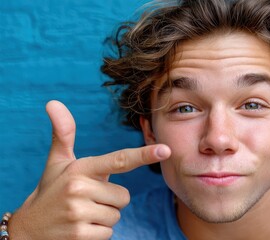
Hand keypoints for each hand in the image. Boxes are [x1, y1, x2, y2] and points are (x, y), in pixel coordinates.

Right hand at [9, 100, 170, 239]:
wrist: (28, 228)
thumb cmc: (51, 190)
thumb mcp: (57, 162)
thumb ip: (63, 133)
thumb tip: (53, 102)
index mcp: (81, 168)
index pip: (119, 160)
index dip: (144, 154)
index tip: (165, 150)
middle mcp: (80, 188)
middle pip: (124, 197)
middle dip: (110, 201)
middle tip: (87, 200)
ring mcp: (78, 212)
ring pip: (116, 216)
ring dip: (103, 217)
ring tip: (81, 214)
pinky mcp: (79, 235)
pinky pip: (109, 233)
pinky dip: (98, 233)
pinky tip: (79, 228)